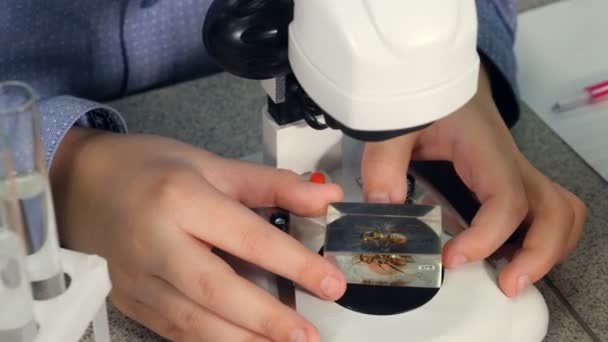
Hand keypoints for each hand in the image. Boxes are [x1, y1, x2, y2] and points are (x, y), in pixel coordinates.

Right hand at [50, 128, 345, 341]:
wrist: (83, 183)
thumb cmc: (150, 168)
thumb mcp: (212, 165)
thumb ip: (272, 185)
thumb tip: (325, 198)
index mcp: (180, 198)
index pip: (247, 237)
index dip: (294, 264)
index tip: (331, 284)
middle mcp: (155, 241)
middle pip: (215, 289)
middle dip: (266, 319)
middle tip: (309, 336)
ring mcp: (137, 277)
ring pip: (192, 321)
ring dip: (242, 341)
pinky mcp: (130, 299)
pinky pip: (173, 330)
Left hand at [360, 66, 586, 296]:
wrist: (437, 75)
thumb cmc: (421, 96)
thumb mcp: (396, 124)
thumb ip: (385, 163)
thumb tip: (385, 210)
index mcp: (485, 150)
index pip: (506, 199)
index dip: (487, 237)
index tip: (452, 259)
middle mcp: (510, 163)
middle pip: (556, 211)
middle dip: (539, 254)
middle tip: (507, 286)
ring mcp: (515, 171)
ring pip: (562, 212)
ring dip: (547, 249)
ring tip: (512, 277)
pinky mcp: (510, 179)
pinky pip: (545, 211)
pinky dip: (539, 239)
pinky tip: (506, 255)